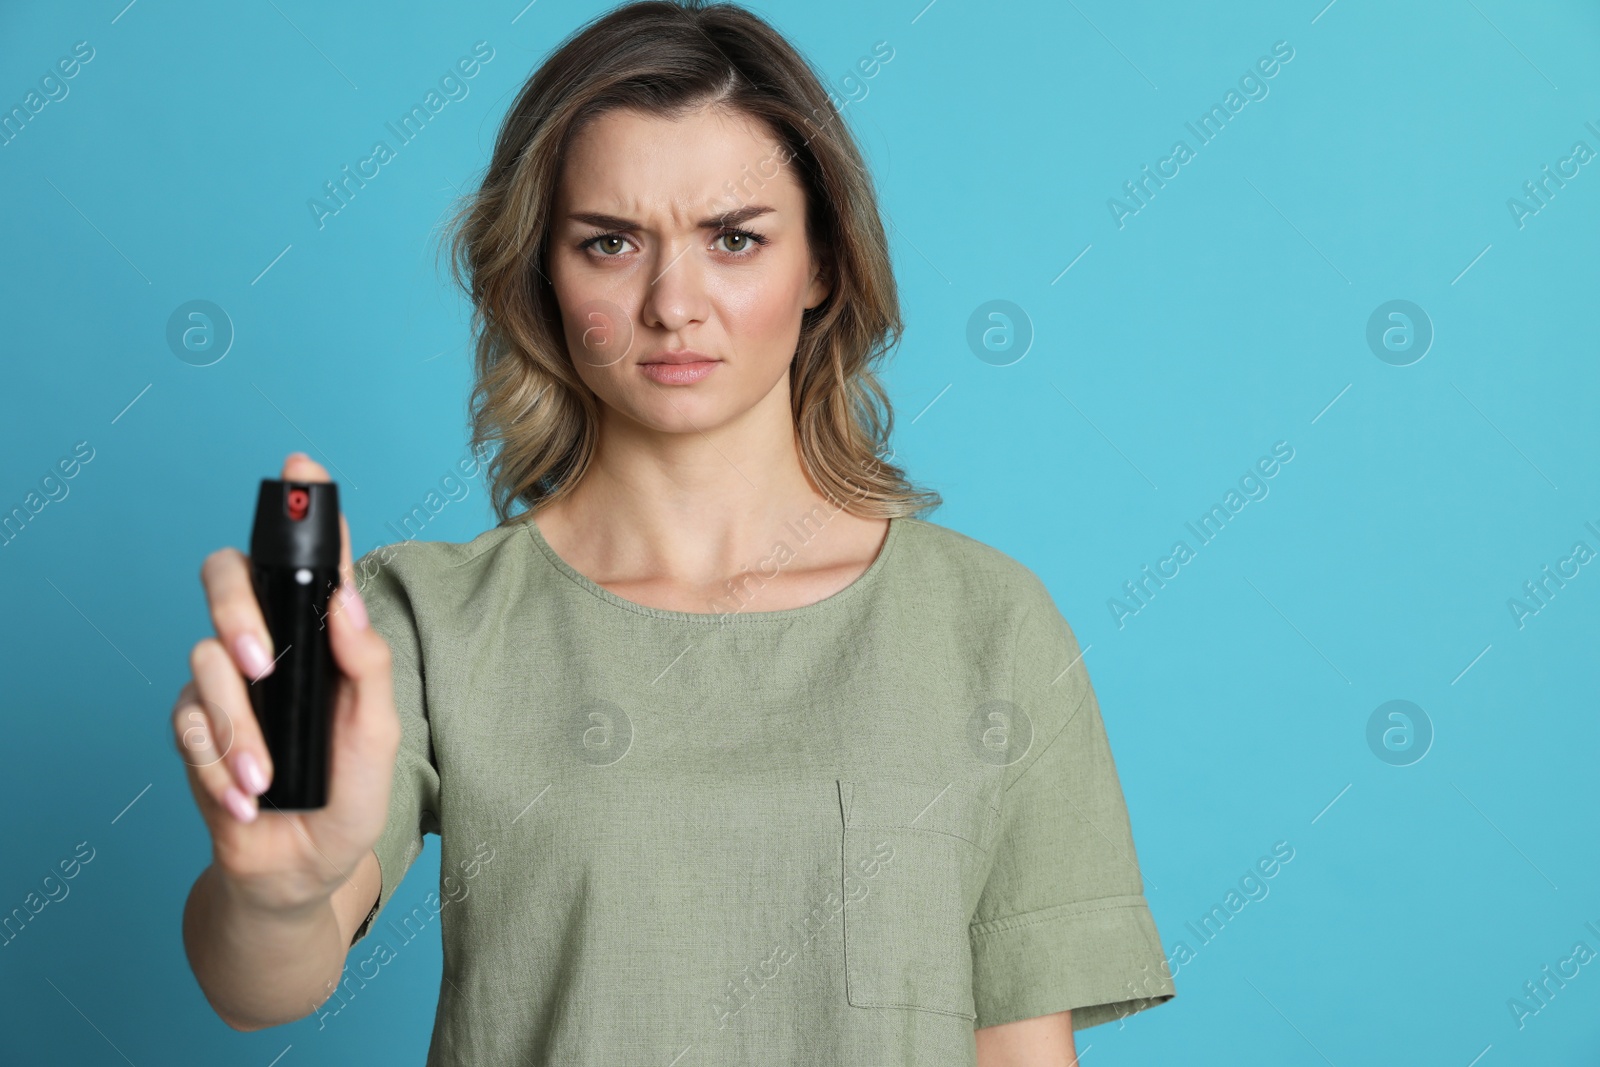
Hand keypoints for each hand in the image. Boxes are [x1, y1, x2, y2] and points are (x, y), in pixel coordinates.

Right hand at [172, 452, 400, 913]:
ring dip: (239, 728)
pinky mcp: (194, 728)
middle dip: (237, 610)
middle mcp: (270, 646)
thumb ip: (366, 667)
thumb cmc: (347, 797)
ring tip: (267, 778)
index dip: (306, 511)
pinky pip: (188, 723)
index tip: (303, 467)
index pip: (313, 563)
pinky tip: (246, 796)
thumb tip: (344, 602)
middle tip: (261, 660)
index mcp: (322, 638)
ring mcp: (226, 684)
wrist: (300, 870)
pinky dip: (219, 765)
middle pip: (227, 580)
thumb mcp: (377, 736)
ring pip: (205, 661)